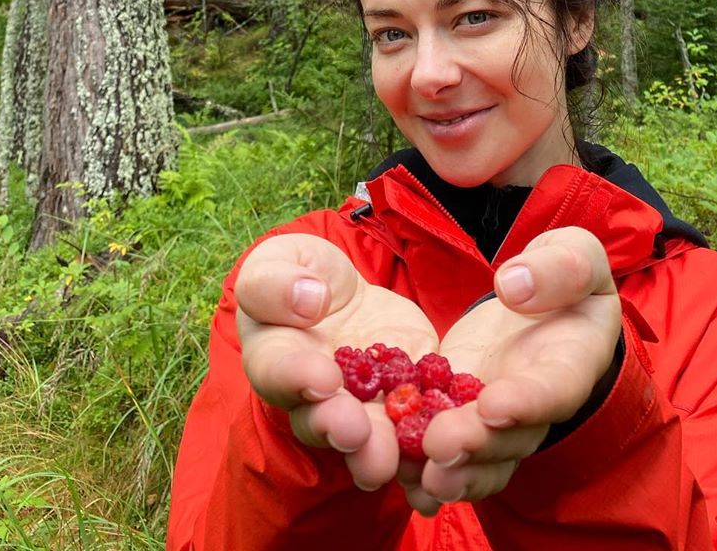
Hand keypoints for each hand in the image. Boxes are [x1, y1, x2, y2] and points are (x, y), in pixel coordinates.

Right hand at [235, 233, 437, 490]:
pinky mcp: (404, 397)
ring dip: (377, 450)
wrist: (340, 289)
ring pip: (366, 437)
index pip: (276, 372)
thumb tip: (308, 300)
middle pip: (320, 421)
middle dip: (339, 428)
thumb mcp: (281, 258)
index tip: (322, 378)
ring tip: (388, 458)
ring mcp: (360, 404)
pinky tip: (443, 434)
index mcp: (273, 356)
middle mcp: (312, 395)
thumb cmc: (298, 272)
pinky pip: (417, 418)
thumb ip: (277, 279)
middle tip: (355, 433)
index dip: (297, 377)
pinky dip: (428, 432)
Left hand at [400, 227, 621, 514]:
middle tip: (438, 448)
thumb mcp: (575, 255)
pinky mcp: (461, 412)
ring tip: (414, 476)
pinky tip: (399, 476)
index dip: (527, 402)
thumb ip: (558, 267)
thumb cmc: (565, 274)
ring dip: (449, 470)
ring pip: (479, 457)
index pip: (553, 388)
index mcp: (571, 362)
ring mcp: (496, 416)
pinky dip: (426, 467)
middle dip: (474, 444)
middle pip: (509, 436)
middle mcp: (534, 403)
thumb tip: (515, 285)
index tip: (494, 405)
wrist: (545, 298)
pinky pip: (448, 448)